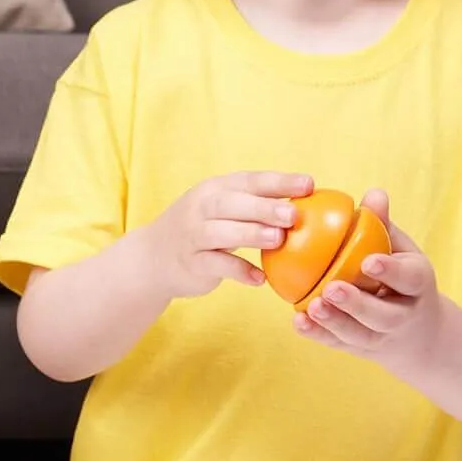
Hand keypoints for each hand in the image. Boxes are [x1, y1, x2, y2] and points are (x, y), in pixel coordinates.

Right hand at [146, 171, 313, 298]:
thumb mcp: (221, 209)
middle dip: (263, 207)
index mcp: (215, 189)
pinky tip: (260, 279)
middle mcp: (201, 208)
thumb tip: (305, 203)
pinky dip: (239, 271)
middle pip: (232, 204)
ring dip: (250, 234)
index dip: (279, 181)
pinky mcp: (191, 262)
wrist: (152, 257)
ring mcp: (193, 236)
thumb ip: (253, 205)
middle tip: (292, 214)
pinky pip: (216, 265)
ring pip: (221, 232)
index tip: (309, 184)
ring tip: (278, 240)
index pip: (249, 181)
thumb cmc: (200, 229)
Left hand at [294, 189, 442, 370]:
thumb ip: (383, 225)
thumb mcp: (401, 249)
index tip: (368, 260)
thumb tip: (373, 193)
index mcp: (416, 285)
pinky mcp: (358, 348)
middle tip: (331, 288)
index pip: (407, 279)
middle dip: (356, 304)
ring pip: (358, 333)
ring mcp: (379, 336)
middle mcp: (402, 315)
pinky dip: (318, 334)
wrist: (416, 331)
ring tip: (312, 306)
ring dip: (334, 322)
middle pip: (381, 314)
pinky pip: (336, 343)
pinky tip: (298, 321)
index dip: (389, 271)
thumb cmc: (400, 275)